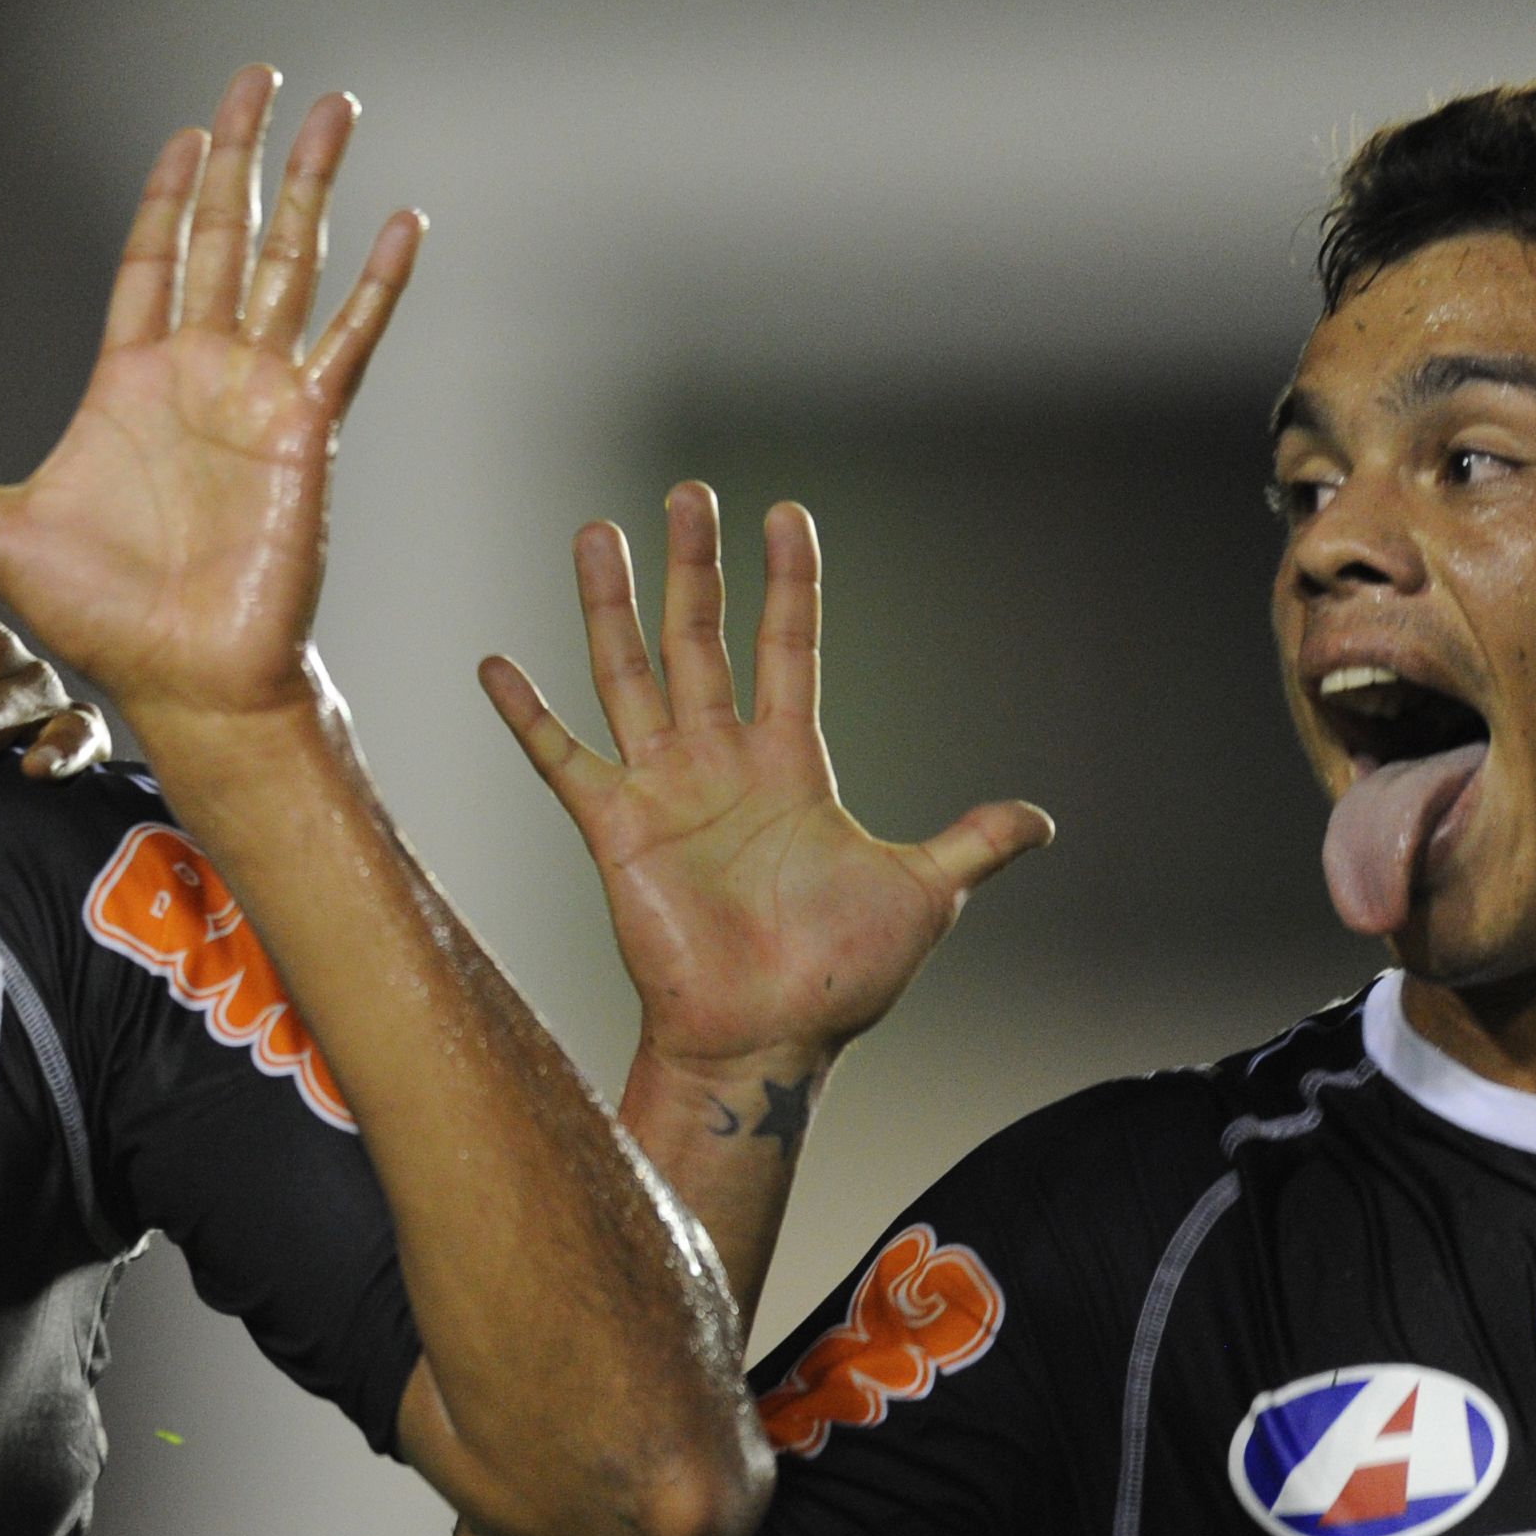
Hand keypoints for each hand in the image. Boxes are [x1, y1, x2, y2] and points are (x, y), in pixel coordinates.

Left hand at [0, 67, 420, 736]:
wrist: (187, 679)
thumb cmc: (102, 618)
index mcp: (130, 383)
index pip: (153, 260)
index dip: (168, 194)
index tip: (187, 133)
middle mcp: (201, 374)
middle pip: (223, 235)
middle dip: (241, 154)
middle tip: (256, 78)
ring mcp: (259, 396)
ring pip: (290, 264)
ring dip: (311, 187)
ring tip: (334, 109)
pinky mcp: (309, 429)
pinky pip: (348, 340)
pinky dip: (380, 284)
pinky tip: (404, 224)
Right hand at [484, 493, 1050, 1079]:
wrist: (767, 1043)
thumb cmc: (839, 979)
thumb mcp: (924, 895)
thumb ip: (971, 845)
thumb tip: (1040, 823)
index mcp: (790, 765)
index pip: (789, 649)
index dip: (788, 583)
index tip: (784, 512)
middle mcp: (720, 764)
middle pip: (702, 639)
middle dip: (696, 566)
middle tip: (688, 493)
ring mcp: (663, 792)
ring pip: (631, 675)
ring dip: (612, 605)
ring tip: (597, 533)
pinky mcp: (614, 831)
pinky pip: (561, 759)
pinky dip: (526, 714)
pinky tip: (495, 663)